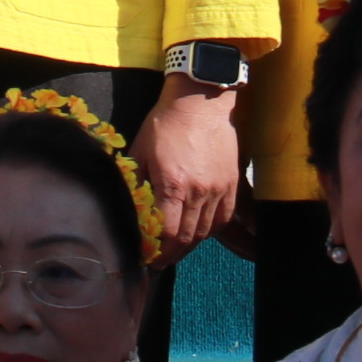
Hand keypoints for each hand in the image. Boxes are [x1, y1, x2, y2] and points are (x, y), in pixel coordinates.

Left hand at [136, 76, 242, 262]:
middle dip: (172, 254)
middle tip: (160, 259)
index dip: (157, 250)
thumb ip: (136, 183)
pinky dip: (210, 230)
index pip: (167, 233)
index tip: (147, 256)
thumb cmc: (165, 124)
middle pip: (187, 237)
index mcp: (173, 185)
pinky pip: (223, 218)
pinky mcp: (231, 185)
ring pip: (206, 231)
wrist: (200, 102)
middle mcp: (199, 192)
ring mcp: (219, 190)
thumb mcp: (140, 151)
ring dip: (190, 245)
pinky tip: (198, 232)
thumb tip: (130, 209)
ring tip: (176, 249)